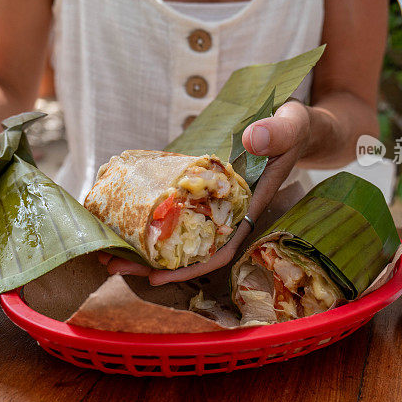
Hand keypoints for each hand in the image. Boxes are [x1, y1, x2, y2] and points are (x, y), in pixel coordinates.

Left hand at [101, 100, 311, 284]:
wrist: (290, 124)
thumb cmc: (293, 127)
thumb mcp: (292, 124)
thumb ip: (278, 131)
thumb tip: (252, 139)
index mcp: (250, 205)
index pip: (221, 247)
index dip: (190, 268)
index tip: (156, 278)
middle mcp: (230, 211)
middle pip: (190, 249)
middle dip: (151, 262)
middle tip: (112, 265)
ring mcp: (214, 203)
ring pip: (178, 235)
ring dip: (144, 246)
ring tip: (107, 253)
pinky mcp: (202, 189)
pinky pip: (175, 211)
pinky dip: (150, 219)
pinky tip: (123, 220)